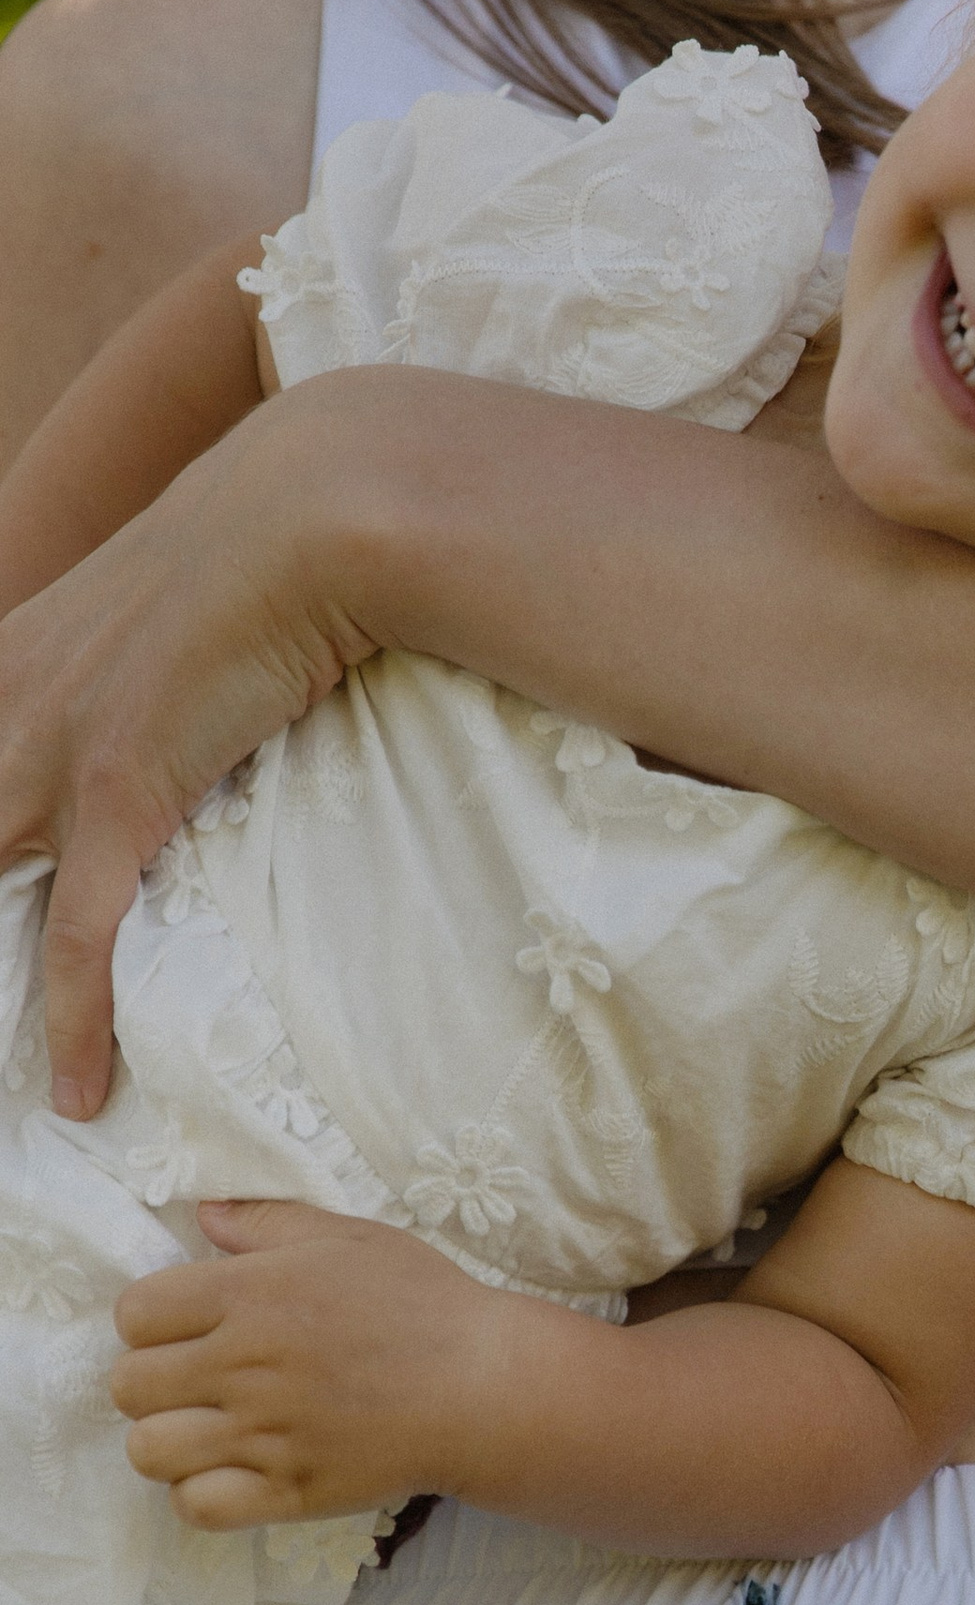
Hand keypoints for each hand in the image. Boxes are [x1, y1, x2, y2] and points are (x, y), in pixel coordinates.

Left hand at [0, 388, 381, 1122]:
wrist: (314, 508)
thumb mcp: (161, 612)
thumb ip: (129, 673)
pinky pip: (80, 929)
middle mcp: (2, 707)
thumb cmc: (262, 551)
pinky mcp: (118, 786)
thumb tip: (166, 722)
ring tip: (5, 1097)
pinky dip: (75, 1018)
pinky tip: (81, 1088)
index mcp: (2, 670)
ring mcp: (48, 749)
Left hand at [109, 1200, 517, 1529]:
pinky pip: (197, 1507)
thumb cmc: (424, 1302)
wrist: (489, 1386)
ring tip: (208, 1431)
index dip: (151, 1321)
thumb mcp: (351, 1238)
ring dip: (169, 1441)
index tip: (187, 1329)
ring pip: (149, 1451)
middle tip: (197, 1382)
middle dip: (153, 1382)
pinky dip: (202, 1493)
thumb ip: (268, 1223)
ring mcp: (266, 1434)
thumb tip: (204, 1215)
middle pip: (128, 1386)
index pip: (134, 1313)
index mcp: (252, 1294)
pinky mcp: (290, 1492)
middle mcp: (247, 1365)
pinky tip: (233, 1471)